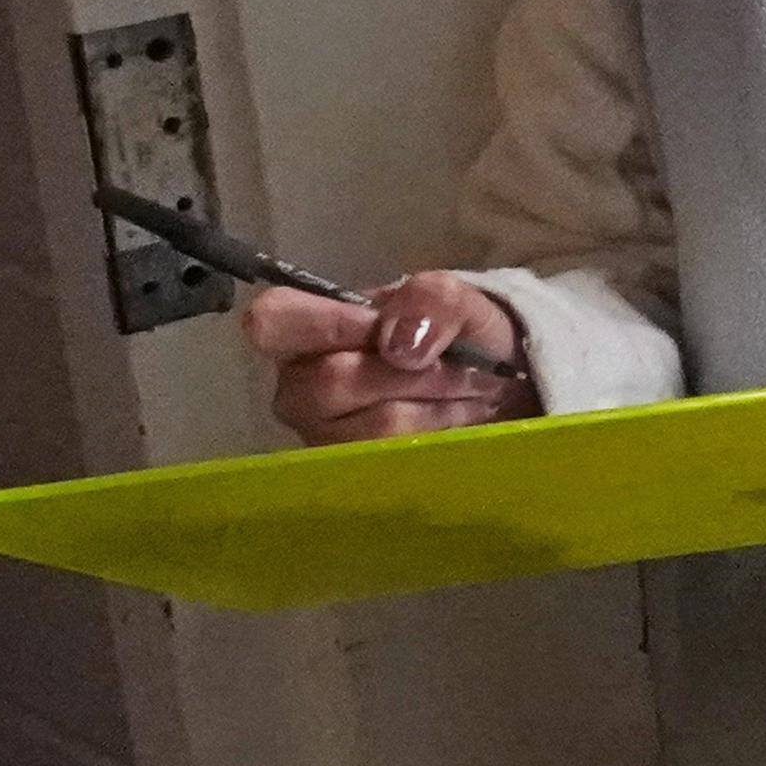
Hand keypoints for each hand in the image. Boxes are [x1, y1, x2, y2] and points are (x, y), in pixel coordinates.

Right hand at [246, 272, 534, 442]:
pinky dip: (444, 430)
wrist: (493, 379)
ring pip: (377, 422)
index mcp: (304, 328)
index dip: (330, 324)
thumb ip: (430, 299)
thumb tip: (400, 347)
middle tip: (465, 366)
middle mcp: (299, 385)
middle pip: (333, 379)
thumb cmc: (454, 331)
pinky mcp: (354, 469)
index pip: (272, 320)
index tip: (386, 331)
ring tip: (472, 390)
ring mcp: (321, 434)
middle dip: (417, 372)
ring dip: (441, 402)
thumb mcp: (454, 296)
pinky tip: (462, 416)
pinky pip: (398, 455)